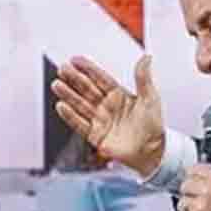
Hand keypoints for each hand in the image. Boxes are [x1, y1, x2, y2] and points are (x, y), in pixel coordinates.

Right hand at [51, 54, 166, 176]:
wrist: (152, 152)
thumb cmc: (153, 125)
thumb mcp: (150, 98)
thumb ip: (143, 78)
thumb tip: (146, 57)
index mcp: (119, 95)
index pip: (100, 79)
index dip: (88, 69)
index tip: (75, 59)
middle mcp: (107, 106)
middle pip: (87, 89)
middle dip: (74, 79)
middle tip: (62, 69)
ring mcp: (100, 120)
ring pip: (80, 104)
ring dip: (68, 95)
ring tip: (57, 84)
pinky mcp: (95, 136)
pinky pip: (79, 124)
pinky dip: (70, 116)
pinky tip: (61, 106)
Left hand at [178, 163, 210, 210]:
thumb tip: (202, 179)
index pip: (194, 170)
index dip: (193, 176)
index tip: (193, 181)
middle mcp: (208, 190)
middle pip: (185, 185)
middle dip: (189, 192)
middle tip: (196, 198)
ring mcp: (200, 206)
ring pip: (182, 203)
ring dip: (189, 207)